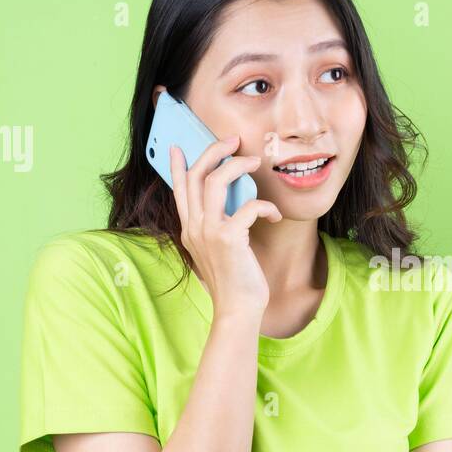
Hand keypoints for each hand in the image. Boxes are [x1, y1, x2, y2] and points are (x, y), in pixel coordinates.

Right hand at [169, 135, 281, 321]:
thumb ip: (217, 227)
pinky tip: (274, 215)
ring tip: (255, 162)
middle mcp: (194, 227)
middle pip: (197, 175)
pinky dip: (266, 206)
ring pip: (216, 181)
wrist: (237, 310)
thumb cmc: (235, 282)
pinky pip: (249, 206)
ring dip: (237, 166)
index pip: (179, 190)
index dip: (177, 166)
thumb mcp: (219, 251)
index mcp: (189, 230)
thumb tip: (231, 206)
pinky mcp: (228, 239)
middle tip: (233, 140)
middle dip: (214, 150)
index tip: (177, 147)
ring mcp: (209, 232)